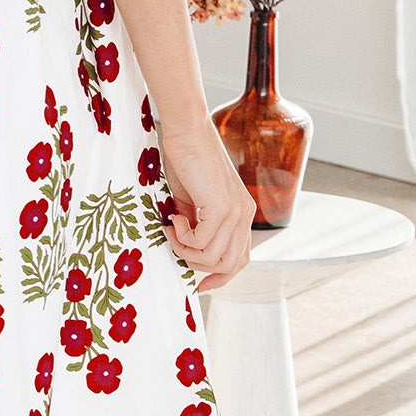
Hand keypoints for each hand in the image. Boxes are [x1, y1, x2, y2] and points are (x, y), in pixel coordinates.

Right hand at [159, 120, 254, 292]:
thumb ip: (196, 225)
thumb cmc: (185, 160)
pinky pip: (201, 242)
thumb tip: (185, 249)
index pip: (241, 259)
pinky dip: (182, 237)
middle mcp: (244, 215)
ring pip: (214, 257)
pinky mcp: (221, 207)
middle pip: (231, 264)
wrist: (186, 131)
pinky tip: (173, 217)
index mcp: (241, 213)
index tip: (199, 284)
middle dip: (198, 264)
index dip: (221, 276)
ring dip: (185, 249)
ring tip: (171, 227)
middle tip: (176, 244)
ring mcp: (236, 211)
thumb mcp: (192, 202)